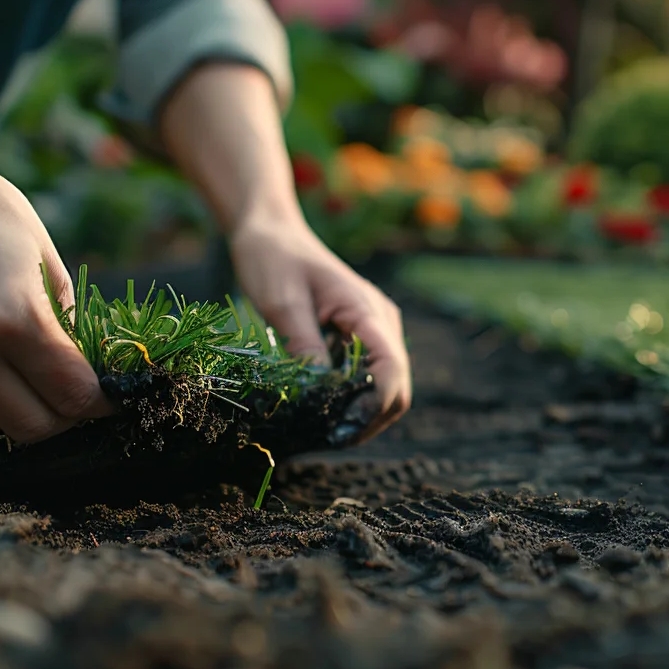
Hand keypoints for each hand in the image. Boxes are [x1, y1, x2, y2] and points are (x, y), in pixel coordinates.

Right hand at [0, 147, 114, 442]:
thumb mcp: (49, 263)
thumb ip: (69, 325)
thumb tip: (88, 373)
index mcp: (15, 319)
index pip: (72, 395)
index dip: (100, 402)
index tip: (108, 397)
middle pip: (34, 427)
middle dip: (64, 417)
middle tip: (73, 396)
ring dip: (19, 417)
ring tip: (32, 387)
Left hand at [228, 218, 410, 444]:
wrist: (272, 232)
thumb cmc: (273, 259)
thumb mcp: (282, 303)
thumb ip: (304, 345)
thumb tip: (318, 392)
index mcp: (366, 310)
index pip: (391, 369)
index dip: (373, 406)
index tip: (339, 428)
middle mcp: (381, 321)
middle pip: (397, 386)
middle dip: (369, 417)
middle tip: (326, 437)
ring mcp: (374, 327)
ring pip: (386, 385)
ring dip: (361, 411)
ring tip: (322, 428)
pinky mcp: (361, 334)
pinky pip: (368, 375)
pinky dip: (352, 397)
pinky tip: (322, 407)